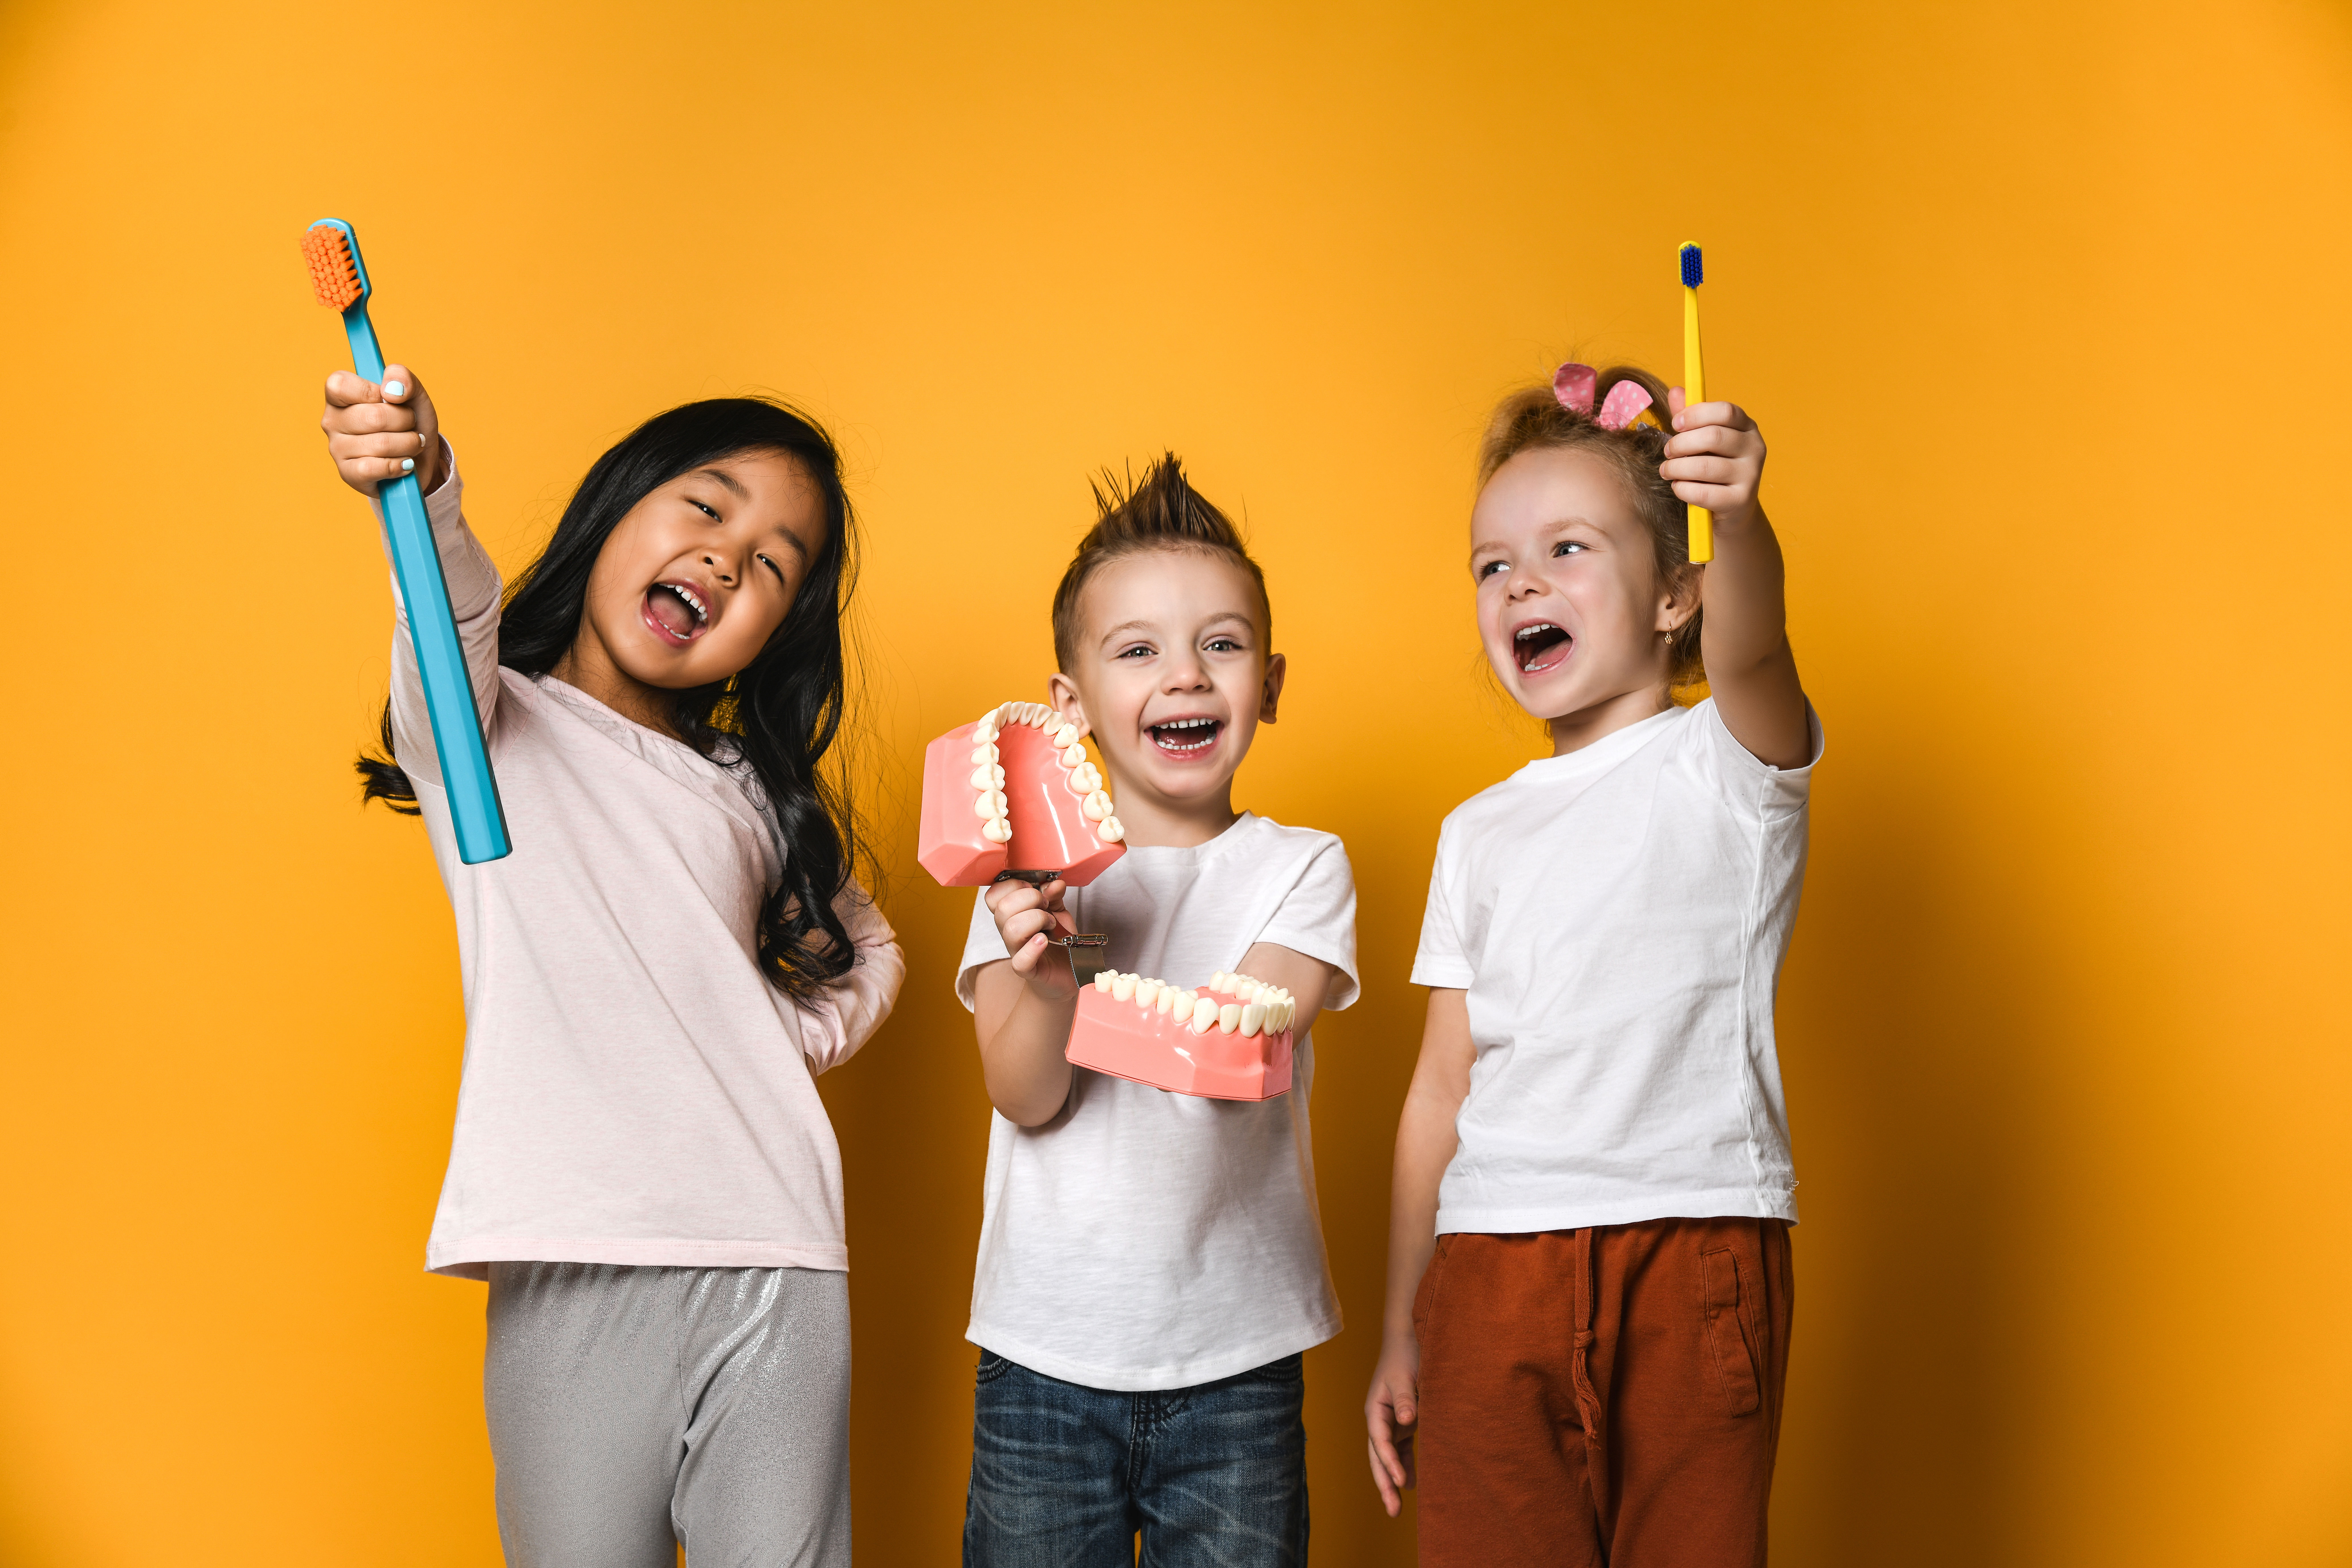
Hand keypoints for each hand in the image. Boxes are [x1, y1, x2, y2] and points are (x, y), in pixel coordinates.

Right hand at [321, 364, 444, 496]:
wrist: (420, 461)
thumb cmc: (411, 423)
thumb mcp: (413, 395)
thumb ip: (403, 378)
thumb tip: (392, 389)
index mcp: (340, 395)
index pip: (339, 384)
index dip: (372, 391)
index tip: (391, 399)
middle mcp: (332, 421)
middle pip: (374, 417)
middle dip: (405, 421)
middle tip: (410, 425)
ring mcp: (337, 449)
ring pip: (380, 444)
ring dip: (409, 444)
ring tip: (412, 444)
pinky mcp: (348, 473)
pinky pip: (375, 468)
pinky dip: (399, 466)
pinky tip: (405, 464)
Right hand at [984, 877, 1076, 1000]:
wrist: (1069, 968)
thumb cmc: (1059, 937)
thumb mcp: (1057, 909)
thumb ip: (1054, 894)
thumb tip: (1055, 883)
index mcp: (1011, 913)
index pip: (993, 895)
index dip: (1013, 886)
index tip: (1033, 888)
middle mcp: (1008, 931)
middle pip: (1003, 908)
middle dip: (1030, 899)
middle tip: (1046, 906)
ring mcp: (1015, 951)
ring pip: (1011, 929)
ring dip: (1037, 919)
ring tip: (1050, 924)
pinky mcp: (1027, 970)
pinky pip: (1020, 960)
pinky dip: (1033, 948)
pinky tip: (1045, 941)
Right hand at [1364, 1332, 1421, 1516]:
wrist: (1408, 1338)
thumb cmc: (1404, 1355)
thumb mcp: (1405, 1374)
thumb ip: (1405, 1397)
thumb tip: (1406, 1419)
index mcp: (1375, 1408)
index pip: (1380, 1440)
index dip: (1389, 1462)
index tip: (1401, 1481)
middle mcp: (1380, 1418)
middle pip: (1378, 1456)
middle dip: (1384, 1483)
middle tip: (1393, 1510)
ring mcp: (1391, 1421)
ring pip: (1389, 1457)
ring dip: (1393, 1479)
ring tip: (1397, 1507)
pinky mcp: (1403, 1421)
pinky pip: (1402, 1448)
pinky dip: (1405, 1464)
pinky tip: (1413, 1483)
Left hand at [1662, 389, 1765, 528]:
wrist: (1732, 510)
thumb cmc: (1713, 468)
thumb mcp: (1703, 440)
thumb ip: (1691, 417)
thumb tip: (1675, 390)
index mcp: (1747, 427)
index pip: (1725, 411)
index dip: (1696, 414)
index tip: (1675, 424)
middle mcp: (1755, 448)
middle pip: (1713, 437)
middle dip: (1681, 444)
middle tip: (1667, 452)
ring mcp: (1751, 475)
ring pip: (1705, 466)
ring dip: (1677, 468)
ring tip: (1667, 470)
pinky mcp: (1740, 501)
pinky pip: (1703, 493)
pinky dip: (1683, 489)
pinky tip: (1678, 487)